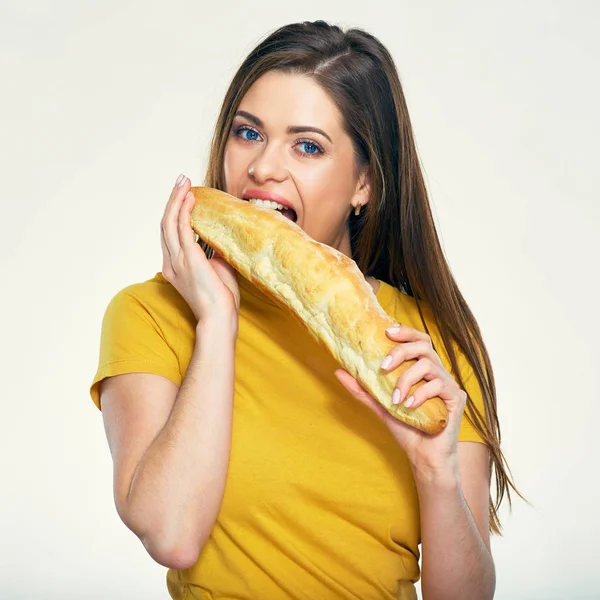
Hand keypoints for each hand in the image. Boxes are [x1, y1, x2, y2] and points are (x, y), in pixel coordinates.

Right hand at [160, 174, 239, 322]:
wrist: (219, 317)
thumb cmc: (220, 299)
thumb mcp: (216, 271)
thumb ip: (213, 254)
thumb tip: (220, 238)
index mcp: (174, 267)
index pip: (169, 233)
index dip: (174, 212)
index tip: (183, 195)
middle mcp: (171, 263)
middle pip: (165, 224)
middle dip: (172, 199)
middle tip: (181, 181)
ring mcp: (177, 261)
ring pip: (170, 223)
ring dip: (176, 200)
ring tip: (184, 182)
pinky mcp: (189, 259)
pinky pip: (183, 229)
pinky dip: (185, 212)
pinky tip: (190, 198)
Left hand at [334, 325, 467, 473]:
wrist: (423, 457)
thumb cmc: (407, 429)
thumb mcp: (380, 405)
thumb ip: (362, 388)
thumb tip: (338, 371)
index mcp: (423, 369)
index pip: (419, 340)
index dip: (405, 332)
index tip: (386, 332)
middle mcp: (438, 373)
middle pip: (424, 346)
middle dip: (401, 352)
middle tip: (383, 367)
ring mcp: (449, 384)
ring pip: (429, 365)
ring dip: (406, 379)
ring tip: (395, 399)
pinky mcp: (456, 399)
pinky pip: (439, 386)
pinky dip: (420, 394)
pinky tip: (408, 406)